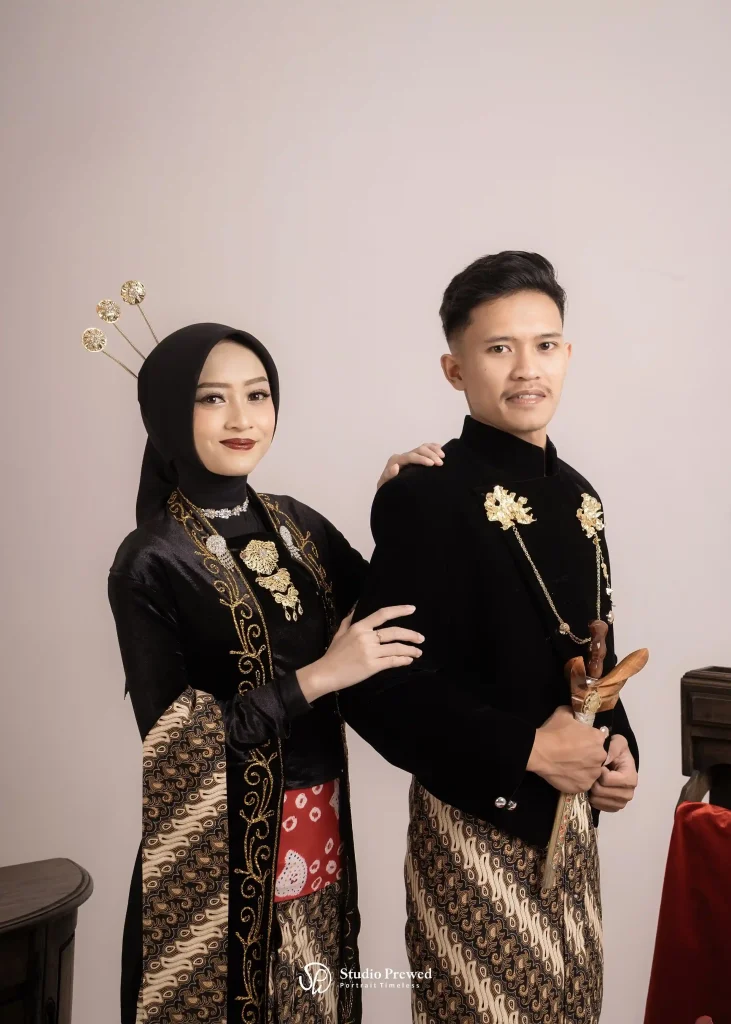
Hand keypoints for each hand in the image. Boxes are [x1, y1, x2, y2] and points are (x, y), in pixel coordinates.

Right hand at [296, 605, 422, 700]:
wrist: (326, 673)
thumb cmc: (333, 654)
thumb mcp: (339, 633)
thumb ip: (349, 620)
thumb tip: (355, 608)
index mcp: (359, 627)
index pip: (382, 614)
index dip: (399, 610)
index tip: (412, 609)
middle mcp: (366, 637)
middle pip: (394, 632)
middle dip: (411, 635)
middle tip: (421, 638)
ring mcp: (370, 651)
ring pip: (396, 648)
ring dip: (410, 650)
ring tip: (418, 652)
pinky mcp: (372, 666)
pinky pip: (392, 661)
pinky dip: (403, 660)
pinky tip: (408, 660)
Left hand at [376, 443, 444, 489]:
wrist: (388, 491)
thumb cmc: (388, 489)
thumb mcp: (386, 485)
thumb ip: (389, 476)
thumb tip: (395, 467)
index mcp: (395, 461)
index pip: (410, 456)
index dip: (422, 459)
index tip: (432, 464)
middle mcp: (402, 456)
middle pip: (419, 450)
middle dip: (431, 454)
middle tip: (440, 463)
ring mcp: (409, 456)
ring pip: (423, 447)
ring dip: (434, 450)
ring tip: (443, 456)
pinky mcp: (414, 458)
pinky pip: (425, 448)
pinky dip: (433, 447)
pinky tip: (440, 448)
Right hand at [527, 706, 606, 793]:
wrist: (540, 752)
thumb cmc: (553, 732)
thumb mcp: (563, 713)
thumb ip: (574, 713)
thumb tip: (575, 714)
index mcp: (598, 738)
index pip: (600, 739)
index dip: (590, 740)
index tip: (581, 742)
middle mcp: (600, 756)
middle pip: (598, 756)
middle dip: (589, 755)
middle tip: (574, 754)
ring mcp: (593, 773)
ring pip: (592, 771)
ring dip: (584, 768)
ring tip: (570, 766)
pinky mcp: (584, 786)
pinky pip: (583, 782)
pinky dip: (577, 779)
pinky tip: (567, 774)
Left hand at [589, 734, 637, 811]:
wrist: (618, 761)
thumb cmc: (617, 751)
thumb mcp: (617, 742)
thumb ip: (613, 747)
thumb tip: (605, 759)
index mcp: (631, 778)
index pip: (607, 780)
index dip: (599, 772)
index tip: (600, 765)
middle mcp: (628, 793)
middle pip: (601, 791)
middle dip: (594, 781)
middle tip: (594, 773)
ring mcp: (621, 802)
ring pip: (598, 800)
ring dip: (592, 790)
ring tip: (594, 780)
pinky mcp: (614, 807)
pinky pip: (598, 806)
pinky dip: (593, 798)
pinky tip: (594, 789)